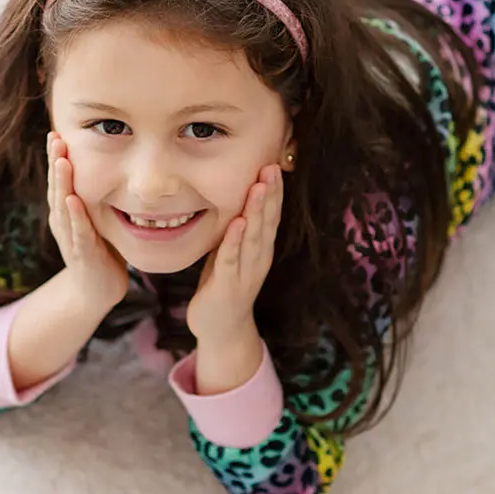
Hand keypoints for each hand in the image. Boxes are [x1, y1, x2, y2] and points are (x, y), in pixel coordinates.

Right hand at [47, 131, 127, 310]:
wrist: (95, 293)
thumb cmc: (100, 254)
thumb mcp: (97, 220)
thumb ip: (97, 198)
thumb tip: (114, 167)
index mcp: (66, 214)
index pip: (60, 181)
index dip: (57, 158)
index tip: (57, 133)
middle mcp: (64, 223)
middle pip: (57, 188)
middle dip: (55, 162)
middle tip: (54, 137)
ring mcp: (70, 239)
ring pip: (63, 207)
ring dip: (62, 183)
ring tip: (61, 160)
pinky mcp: (82, 255)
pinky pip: (78, 233)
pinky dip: (75, 216)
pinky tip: (72, 200)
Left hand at [186, 164, 282, 344]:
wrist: (221, 330)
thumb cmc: (223, 286)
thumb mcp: (231, 253)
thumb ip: (236, 230)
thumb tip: (234, 198)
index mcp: (260, 249)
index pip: (270, 216)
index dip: (273, 191)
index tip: (273, 163)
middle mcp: (258, 259)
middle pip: (266, 222)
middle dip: (270, 194)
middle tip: (272, 166)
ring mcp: (244, 273)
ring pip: (253, 238)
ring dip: (256, 212)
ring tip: (259, 187)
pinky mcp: (226, 286)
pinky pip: (230, 260)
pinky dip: (234, 241)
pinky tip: (237, 223)